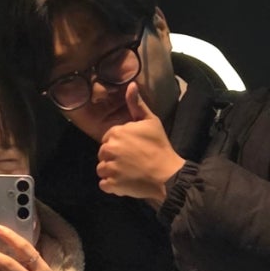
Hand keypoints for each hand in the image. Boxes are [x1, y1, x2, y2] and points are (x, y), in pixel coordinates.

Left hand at [97, 82, 185, 203]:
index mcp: (116, 132)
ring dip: (112, 172)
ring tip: (128, 173)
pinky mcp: (111, 185)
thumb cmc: (159, 147)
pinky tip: (125, 183)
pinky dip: (112, 186)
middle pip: (103, 154)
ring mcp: (109, 168)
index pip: (108, 139)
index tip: (132, 149)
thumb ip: (137, 104)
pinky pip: (104, 185)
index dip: (119, 144)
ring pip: (102, 169)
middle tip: (131, 161)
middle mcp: (109, 149)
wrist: (167, 175)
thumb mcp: (150, 121)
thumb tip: (131, 84)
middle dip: (113, 158)